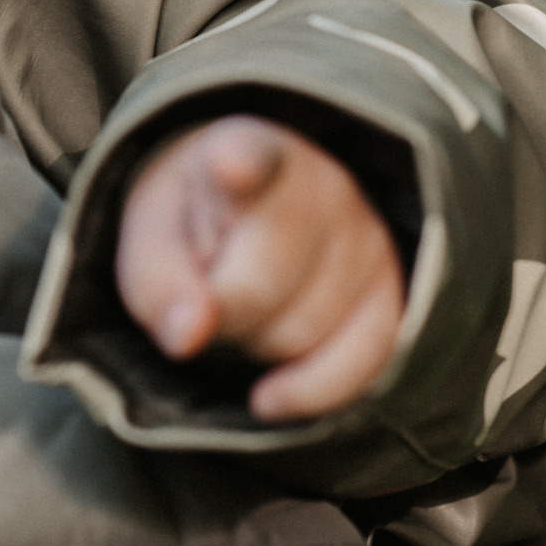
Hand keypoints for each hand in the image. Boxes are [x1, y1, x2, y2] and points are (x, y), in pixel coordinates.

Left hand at [114, 115, 406, 421]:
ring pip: (303, 333)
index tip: (230, 166)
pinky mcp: (395, 287)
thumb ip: (157, 284)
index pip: (253, 157)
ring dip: (257, 343)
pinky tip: (268, 397)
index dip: (243, 167)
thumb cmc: (194, 229)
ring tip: (248, 304)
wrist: (254, 225)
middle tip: (209, 290)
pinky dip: (309, 391)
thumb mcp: (151, 242)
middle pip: (262, 283)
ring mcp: (367, 234)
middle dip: (222, 310)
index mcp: (246, 149)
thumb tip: (189, 336)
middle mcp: (322, 181)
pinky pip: (363, 361)